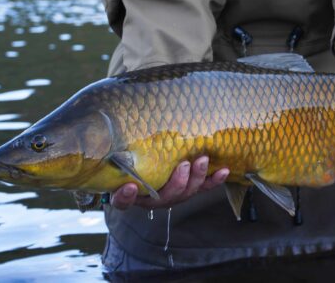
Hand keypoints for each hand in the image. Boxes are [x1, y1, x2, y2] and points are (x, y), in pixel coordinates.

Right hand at [110, 156, 229, 209]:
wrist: (148, 163)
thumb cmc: (131, 160)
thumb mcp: (121, 157)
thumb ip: (117, 152)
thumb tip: (110, 134)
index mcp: (131, 194)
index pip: (123, 201)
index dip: (126, 196)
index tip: (128, 187)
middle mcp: (152, 199)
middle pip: (165, 198)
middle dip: (177, 182)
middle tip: (184, 165)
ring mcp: (173, 194)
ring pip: (187, 192)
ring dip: (197, 177)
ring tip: (202, 160)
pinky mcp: (190, 188)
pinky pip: (204, 187)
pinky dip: (214, 180)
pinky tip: (224, 171)